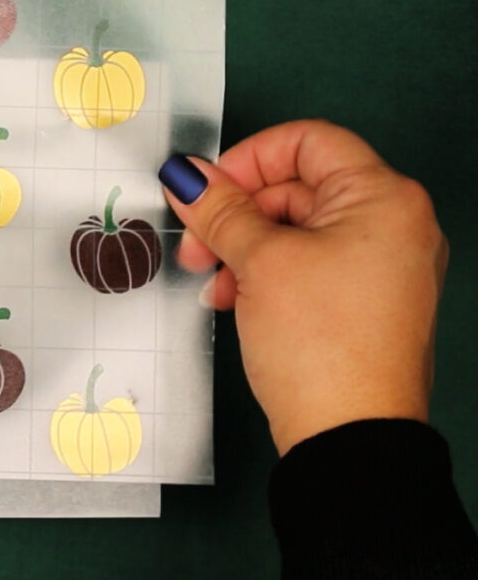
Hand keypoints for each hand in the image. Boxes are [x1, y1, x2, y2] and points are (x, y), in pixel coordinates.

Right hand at [159, 120, 446, 454]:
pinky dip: (265, 272)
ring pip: (296, 228)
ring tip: (211, 279)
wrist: (348, 438)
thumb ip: (219, 209)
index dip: (249, 158)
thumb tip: (186, 172)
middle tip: (197, 242)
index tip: (209, 189)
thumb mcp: (258, 262)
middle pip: (297, 187)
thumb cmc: (324, 347)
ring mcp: (381, 265)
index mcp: (384, 198)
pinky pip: (307, 264)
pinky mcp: (363, 300)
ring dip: (243, 246)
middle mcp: (394, 225)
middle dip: (237, 212)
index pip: (307, 141)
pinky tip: (233, 298)